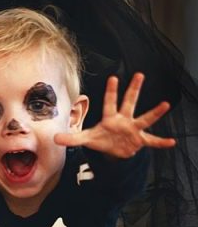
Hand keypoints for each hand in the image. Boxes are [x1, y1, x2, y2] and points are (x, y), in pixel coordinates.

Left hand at [54, 73, 174, 155]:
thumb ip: (72, 138)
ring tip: (165, 104)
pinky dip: (162, 142)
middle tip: (139, 74)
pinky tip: (172, 141)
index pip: (109, 102)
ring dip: (155, 112)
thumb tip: (55, 138)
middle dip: (133, 89)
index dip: (111, 91)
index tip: (113, 78)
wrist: (114, 152)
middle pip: (129, 102)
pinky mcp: (140, 140)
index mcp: (110, 118)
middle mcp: (124, 120)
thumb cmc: (101, 140)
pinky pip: (153, 141)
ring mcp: (133, 129)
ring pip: (145, 118)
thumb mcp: (86, 139)